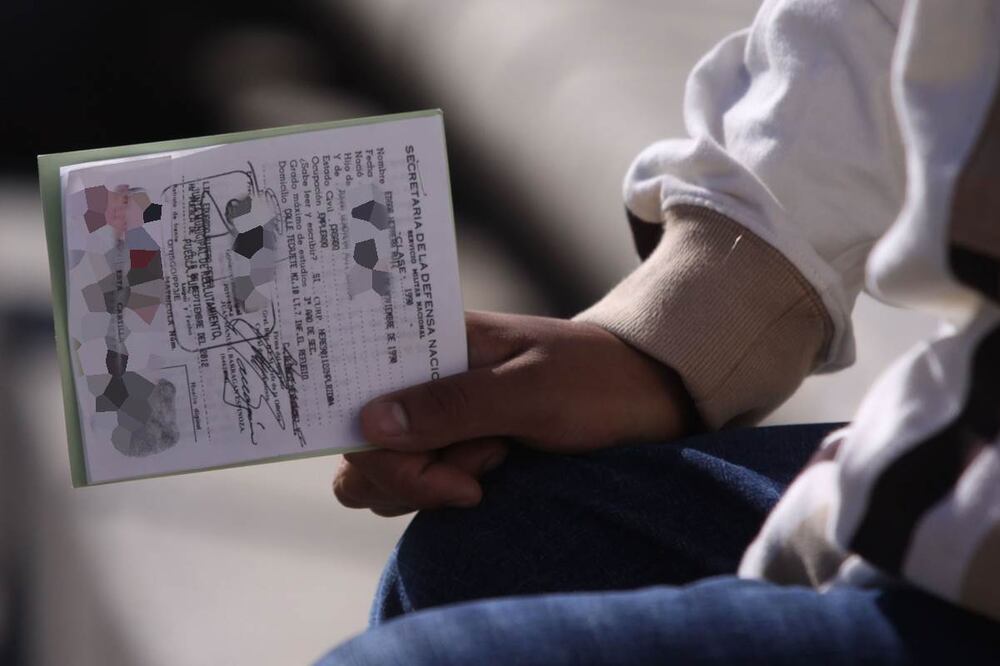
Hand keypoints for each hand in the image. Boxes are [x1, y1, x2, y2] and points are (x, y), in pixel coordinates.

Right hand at [333, 311, 695, 514]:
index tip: (442, 466)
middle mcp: (424, 378)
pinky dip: (445, 491)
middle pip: (363, 446)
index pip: (358, 395)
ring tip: (499, 459)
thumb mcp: (532, 392)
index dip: (379, 445)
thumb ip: (454, 405)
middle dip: (411, 474)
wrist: (650, 402)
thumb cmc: (598, 383)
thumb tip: (369, 424)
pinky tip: (495, 473)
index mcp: (434, 342)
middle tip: (482, 464)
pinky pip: (417, 483)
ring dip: (434, 484)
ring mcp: (438, 417)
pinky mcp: (454, 448)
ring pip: (385, 472)